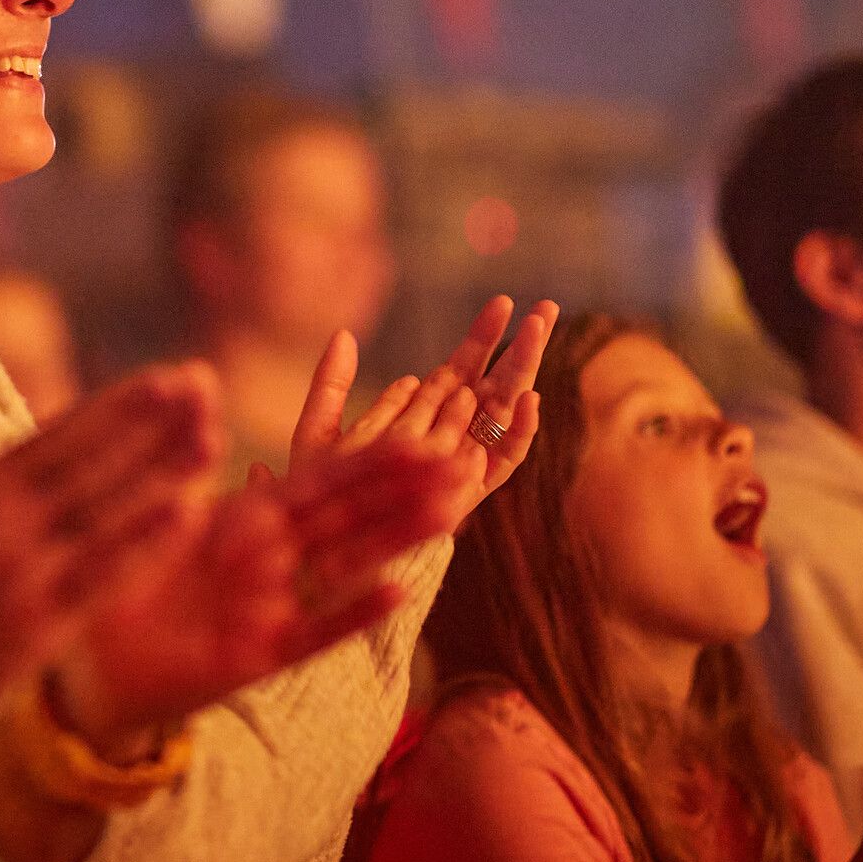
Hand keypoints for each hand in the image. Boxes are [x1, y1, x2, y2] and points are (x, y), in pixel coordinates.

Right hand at [0, 367, 218, 750]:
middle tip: (206, 388)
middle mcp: (5, 520)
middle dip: (154, 422)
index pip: (61, 433)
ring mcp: (25, 570)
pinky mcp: (41, 622)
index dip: (119, 404)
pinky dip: (146, 543)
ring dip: (165, 472)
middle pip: (94, 461)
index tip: (166, 377)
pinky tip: (187, 514)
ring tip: (213, 439)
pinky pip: (105, 575)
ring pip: (108, 511)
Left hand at [52, 435, 473, 751]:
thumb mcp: (149, 514)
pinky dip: (353, 612)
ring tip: (453, 508)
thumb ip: (182, 462)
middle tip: (463, 459)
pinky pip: (315, 630)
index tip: (421, 432)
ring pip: (345, 565)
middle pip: (347, 516)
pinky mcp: (258, 654)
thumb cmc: (110, 584)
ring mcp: (268, 606)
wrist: (83, 666)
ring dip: (398, 538)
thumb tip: (200, 393)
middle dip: (403, 489)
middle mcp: (265, 560)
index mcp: (242, 520)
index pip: (318, 481)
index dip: (368, 458)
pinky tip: (398, 590)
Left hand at [288, 295, 556, 535]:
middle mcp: (451, 438)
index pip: (462, 368)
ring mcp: (463, 464)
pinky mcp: (470, 493)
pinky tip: (529, 400)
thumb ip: (329, 385)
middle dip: (521, 347)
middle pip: (495, 383)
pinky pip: (503, 462)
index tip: (501, 301)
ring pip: (504, 413)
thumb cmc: (319, 498)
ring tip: (542, 338)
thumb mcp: (316, 432)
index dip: (483, 335)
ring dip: (525, 375)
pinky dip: (519, 433)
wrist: (324, 560)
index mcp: (423, 418)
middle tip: (546, 307)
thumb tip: (343, 333)